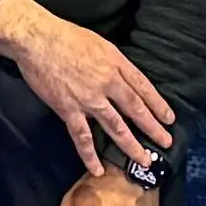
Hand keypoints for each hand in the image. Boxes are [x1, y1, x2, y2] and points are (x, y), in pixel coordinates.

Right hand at [0, 0, 177, 178]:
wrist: (37, 39)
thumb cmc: (65, 36)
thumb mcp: (99, 42)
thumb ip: (113, 62)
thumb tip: (122, 77)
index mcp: (115, 63)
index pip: (143, 87)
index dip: (158, 104)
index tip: (169, 118)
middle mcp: (107, 83)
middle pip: (135, 109)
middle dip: (153, 128)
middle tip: (166, 142)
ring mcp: (89, 99)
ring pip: (116, 127)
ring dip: (131, 146)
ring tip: (144, 160)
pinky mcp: (69, 110)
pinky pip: (83, 138)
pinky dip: (90, 156)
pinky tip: (98, 170)